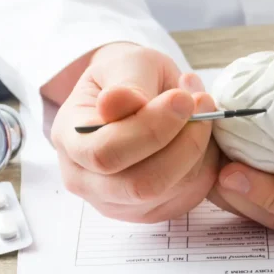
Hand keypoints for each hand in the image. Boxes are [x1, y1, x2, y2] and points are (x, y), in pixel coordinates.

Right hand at [50, 42, 218, 222]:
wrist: (132, 95)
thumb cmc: (125, 77)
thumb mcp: (124, 63)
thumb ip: (125, 83)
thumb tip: (119, 102)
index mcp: (70, 141)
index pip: (104, 153)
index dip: (150, 129)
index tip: (182, 98)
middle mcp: (86, 181)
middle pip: (140, 185)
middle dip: (183, 145)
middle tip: (203, 104)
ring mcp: (118, 203)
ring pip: (171, 191)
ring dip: (199, 150)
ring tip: (203, 110)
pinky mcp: (152, 210)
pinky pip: (189, 195)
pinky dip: (204, 164)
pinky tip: (198, 135)